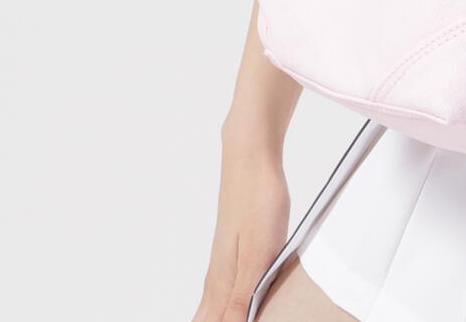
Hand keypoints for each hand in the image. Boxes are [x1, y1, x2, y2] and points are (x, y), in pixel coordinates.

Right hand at [191, 132, 289, 321]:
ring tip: (226, 317)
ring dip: (217, 319)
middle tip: (225, 319)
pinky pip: (223, 292)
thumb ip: (243, 297)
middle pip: (206, 319)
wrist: (251, 159)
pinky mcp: (235, 250)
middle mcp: (218, 277)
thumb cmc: (257, 202)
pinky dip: (223, 309)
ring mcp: (224, 263)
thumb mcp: (258, 254)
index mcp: (222, 284)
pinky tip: (232, 309)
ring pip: (212, 307)